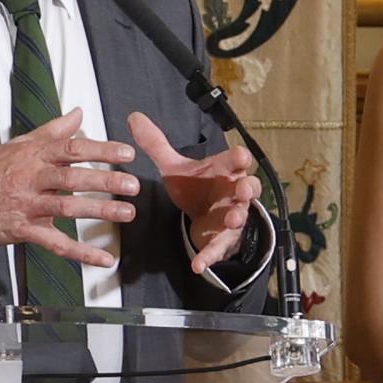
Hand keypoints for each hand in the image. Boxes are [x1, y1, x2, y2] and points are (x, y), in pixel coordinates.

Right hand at [0, 118, 137, 277]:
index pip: (72, 149)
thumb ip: (51, 131)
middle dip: (106, 181)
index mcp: (32, 156)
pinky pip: (56, 244)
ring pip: (67, 208)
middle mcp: (31, 178)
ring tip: (127, 212)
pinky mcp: (23, 230)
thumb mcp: (17, 145)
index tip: (127, 153)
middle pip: (73, 178)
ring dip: (99, 211)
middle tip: (133, 184)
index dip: (101, 150)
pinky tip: (103, 259)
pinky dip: (81, 253)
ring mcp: (27, 206)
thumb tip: (78, 114)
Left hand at [129, 110, 263, 277]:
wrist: (203, 216)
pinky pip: (218, 248)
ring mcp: (231, 217)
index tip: (239, 155)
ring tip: (232, 218)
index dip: (238, 158)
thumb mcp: (175, 167)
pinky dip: (209, 256)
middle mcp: (232, 192)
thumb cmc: (196, 187)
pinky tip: (197, 264)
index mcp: (224, 171)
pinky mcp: (222, 240)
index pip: (236, 161)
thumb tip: (133, 117)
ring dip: (237, 217)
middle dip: (247, 187)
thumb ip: (156, 145)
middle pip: (248, 187)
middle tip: (242, 188)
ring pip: (240, 216)